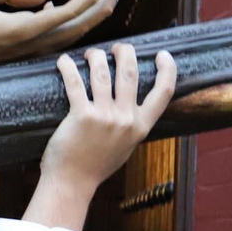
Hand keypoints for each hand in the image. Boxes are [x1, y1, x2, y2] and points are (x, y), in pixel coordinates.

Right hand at [0, 0, 126, 71]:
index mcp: (23, 29)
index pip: (68, 14)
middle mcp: (32, 44)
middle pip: (79, 28)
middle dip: (103, 6)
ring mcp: (31, 52)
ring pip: (71, 35)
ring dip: (89, 15)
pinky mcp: (27, 53)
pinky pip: (58, 38)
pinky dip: (70, 22)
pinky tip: (68, 4)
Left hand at [24, 44, 176, 230]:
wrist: (73, 183)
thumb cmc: (96, 165)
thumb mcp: (125, 147)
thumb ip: (132, 126)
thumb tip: (133, 105)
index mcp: (141, 127)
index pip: (164, 93)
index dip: (167, 70)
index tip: (163, 55)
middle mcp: (126, 119)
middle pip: (130, 73)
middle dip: (124, 52)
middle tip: (116, 48)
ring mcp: (104, 117)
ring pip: (103, 72)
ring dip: (96, 56)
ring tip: (91, 54)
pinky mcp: (81, 116)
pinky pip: (75, 83)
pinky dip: (68, 67)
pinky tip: (64, 61)